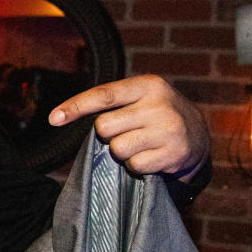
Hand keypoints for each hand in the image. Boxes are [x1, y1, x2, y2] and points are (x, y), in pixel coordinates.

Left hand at [49, 74, 209, 179]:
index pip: (103, 95)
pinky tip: (152, 156)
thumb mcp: (141, 98)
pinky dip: (137, 165)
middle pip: (104, 127)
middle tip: (128, 131)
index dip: (75, 107)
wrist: (198, 135)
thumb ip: (111, 103)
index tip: (53, 119)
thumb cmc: (156, 115)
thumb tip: (61, 116)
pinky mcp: (174, 154)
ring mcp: (168, 130)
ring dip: (123, 152)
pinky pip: (134, 166)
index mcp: (147, 85)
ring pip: (117, 149)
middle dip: (108, 134)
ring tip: (142, 144)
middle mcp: (159, 105)